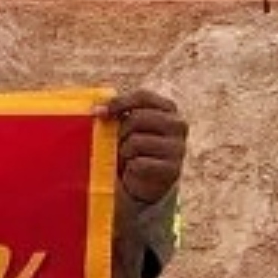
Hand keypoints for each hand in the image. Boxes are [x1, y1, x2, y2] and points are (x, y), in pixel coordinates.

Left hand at [101, 89, 187, 206]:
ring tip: (128, 156)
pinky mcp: (172, 169)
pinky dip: (131, 167)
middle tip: (118, 142)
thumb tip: (98, 109)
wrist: (145, 181)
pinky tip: (135, 169)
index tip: (99, 112)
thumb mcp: (128, 126)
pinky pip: (139, 163)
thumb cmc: (134, 147)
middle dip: (121, 131)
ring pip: (136, 141)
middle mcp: (178, 124)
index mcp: (168, 108)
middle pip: (137, 118)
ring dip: (124, 151)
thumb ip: (118, 113)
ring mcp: (178, 147)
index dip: (119, 102)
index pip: (143, 96)